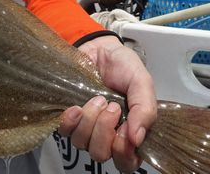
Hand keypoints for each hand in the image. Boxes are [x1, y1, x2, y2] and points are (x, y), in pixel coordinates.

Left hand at [59, 35, 156, 172]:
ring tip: (98, 98)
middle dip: (104, 131)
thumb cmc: (122, 65)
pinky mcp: (68, 118)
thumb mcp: (142, 82)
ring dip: (90, 120)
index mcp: (130, 132)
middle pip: (101, 154)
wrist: (98, 47)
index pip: (126, 162)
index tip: (124, 132)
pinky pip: (64, 131)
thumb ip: (145, 109)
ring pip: (82, 143)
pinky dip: (71, 120)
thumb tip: (138, 139)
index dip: (124, 154)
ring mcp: (85, 127)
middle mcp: (107, 134)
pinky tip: (76, 106)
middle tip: (112, 105)